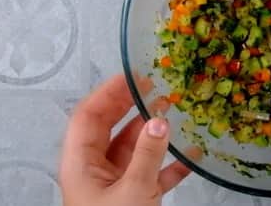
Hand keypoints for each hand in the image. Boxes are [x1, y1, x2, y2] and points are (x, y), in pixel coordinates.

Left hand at [59, 75, 190, 205]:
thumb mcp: (133, 189)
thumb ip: (147, 154)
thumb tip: (160, 122)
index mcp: (81, 165)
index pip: (88, 117)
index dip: (107, 92)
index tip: (132, 76)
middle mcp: (94, 172)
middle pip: (109, 128)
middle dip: (130, 105)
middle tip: (152, 85)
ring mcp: (113, 186)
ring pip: (132, 149)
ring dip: (152, 132)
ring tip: (172, 111)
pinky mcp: (133, 200)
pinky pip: (151, 174)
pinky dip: (170, 164)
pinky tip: (189, 155)